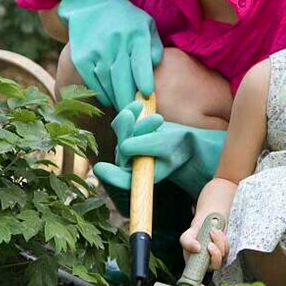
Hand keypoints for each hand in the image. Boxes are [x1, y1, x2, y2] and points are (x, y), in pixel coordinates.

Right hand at [58, 0, 163, 109]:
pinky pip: (93, 81)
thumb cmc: (127, 20)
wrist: (92, 5)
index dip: (144, 78)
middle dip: (131, 98)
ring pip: (107, 82)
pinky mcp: (82, 57)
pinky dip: (102, 94)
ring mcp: (97, 50)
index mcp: (135, 34)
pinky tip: (110, 100)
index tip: (148, 94)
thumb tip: (158, 64)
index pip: (140, 60)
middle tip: (139, 115)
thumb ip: (154, 46)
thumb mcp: (146, 25)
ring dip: (117, 99)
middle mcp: (115, 42)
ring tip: (126, 110)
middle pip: (123, 77)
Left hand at [93, 102, 225, 215]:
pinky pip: (123, 122)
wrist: (184, 140)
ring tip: (160, 119)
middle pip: (123, 149)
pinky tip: (139, 105)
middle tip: (158, 120)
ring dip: (138, 123)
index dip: (110, 175)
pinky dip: (130, 113)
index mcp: (137, 177)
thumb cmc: (180, 147)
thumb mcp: (168, 148)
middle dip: (138, 134)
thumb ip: (147, 148)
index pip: (122, 179)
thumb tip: (123, 145)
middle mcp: (128, 164)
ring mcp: (126, 148)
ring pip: (123, 134)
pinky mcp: (127, 133)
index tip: (101, 168)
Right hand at [180, 223, 228, 285]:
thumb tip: (196, 248)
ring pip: (222, 255)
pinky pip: (227, 248)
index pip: (197, 279)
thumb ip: (187, 242)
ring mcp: (216, 257)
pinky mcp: (224, 251)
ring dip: (218, 241)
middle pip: (215, 266)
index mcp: (194, 264)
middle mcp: (206, 263)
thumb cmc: (195, 233)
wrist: (207, 223)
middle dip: (215, 254)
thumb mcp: (186, 236)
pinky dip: (223, 239)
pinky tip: (217, 233)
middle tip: (210, 244)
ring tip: (212, 232)